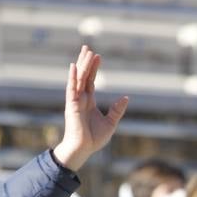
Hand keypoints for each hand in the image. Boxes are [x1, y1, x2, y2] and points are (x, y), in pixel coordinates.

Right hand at [52, 45, 129, 171]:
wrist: (84, 149)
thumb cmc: (94, 139)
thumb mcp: (111, 123)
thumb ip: (117, 110)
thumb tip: (126, 98)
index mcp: (88, 102)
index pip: (90, 81)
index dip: (94, 68)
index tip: (97, 56)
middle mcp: (80, 99)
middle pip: (83, 76)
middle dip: (86, 62)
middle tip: (88, 47)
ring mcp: (75, 101)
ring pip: (79, 79)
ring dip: (82, 65)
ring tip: (86, 51)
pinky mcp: (72, 106)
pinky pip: (71, 89)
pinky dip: (72, 77)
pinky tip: (74, 66)